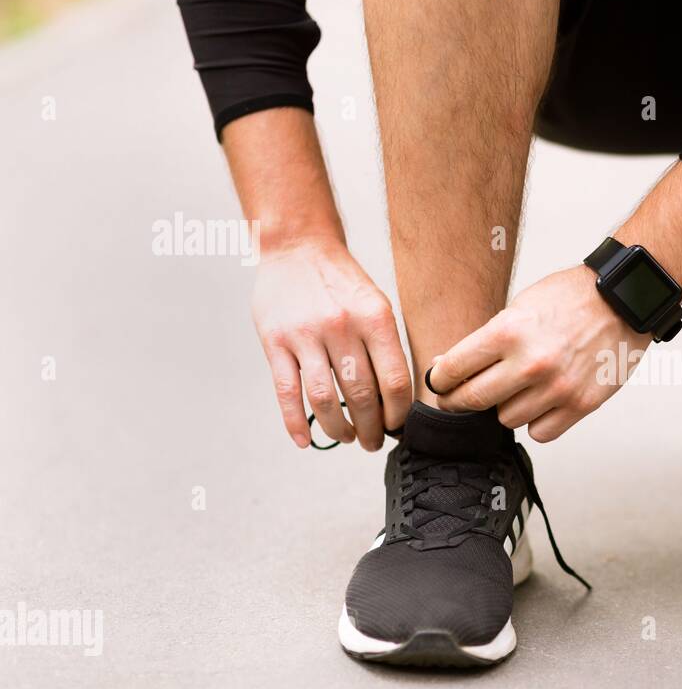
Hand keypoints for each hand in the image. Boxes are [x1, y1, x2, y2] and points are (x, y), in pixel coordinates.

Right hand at [252, 236, 411, 449]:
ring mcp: (305, 335)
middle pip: (362, 395)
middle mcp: (342, 326)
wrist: (297, 246)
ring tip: (348, 438)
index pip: (395, 380)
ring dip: (339, 430)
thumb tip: (400, 397)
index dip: (399, 412)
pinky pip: (287, 392)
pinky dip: (295, 423)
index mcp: (374, 318)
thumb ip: (387, 346)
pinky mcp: (275, 342)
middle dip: (371, 428)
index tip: (397, 426)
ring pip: (324, 400)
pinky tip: (305, 441)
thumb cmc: (342, 282)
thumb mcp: (377, 303)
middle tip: (373, 442)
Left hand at [428, 266, 650, 441]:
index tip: (439, 384)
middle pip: (473, 400)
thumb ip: (486, 342)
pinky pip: (540, 432)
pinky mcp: (581, 405)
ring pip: (506, 419)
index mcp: (509, 331)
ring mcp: (558, 388)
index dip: (439, 380)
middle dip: (460, 400)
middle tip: (460, 398)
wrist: (623, 300)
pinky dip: (537, 421)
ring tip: (520, 389)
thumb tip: (445, 370)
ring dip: (507, 407)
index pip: (452, 369)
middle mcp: (531, 362)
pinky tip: (542, 402)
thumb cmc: (570, 298)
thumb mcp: (519, 307)